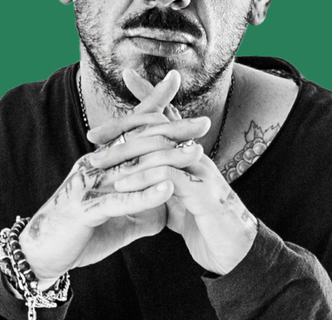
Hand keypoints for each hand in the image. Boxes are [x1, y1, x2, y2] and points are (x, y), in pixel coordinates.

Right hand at [19, 70, 210, 285]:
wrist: (42, 255)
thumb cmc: (81, 232)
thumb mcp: (118, 215)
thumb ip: (142, 204)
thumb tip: (166, 200)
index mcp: (102, 159)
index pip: (131, 126)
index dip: (154, 104)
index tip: (176, 82)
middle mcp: (95, 163)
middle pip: (138, 139)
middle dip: (173, 129)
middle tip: (204, 123)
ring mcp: (88, 184)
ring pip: (133, 166)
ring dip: (167, 159)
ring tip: (195, 152)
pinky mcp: (85, 208)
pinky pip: (118, 199)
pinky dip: (144, 195)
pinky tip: (167, 189)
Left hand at [107, 72, 258, 275]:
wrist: (238, 256)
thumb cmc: (208, 226)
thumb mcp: (180, 200)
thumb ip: (163, 182)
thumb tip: (142, 174)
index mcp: (190, 156)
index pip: (169, 117)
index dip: (151, 96)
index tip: (128, 76)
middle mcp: (197, 157)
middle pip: (161, 126)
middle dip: (125, 125)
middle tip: (93, 134)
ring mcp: (203, 173)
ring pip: (161, 149)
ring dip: (125, 154)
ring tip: (98, 163)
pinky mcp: (205, 195)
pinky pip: (168, 178)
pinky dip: (143, 178)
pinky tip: (121, 185)